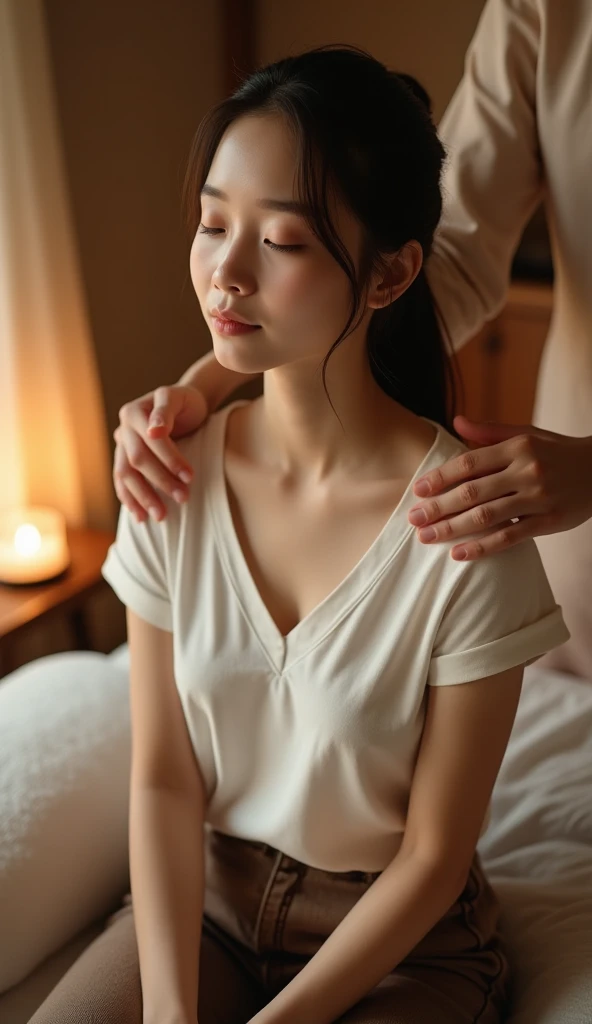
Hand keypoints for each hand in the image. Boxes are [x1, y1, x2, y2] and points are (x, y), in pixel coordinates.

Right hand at [113, 384, 208, 521]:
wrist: (183, 405)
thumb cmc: (185, 402)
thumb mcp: (178, 397)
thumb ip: (165, 410)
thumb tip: (154, 431)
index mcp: (133, 412)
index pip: (151, 441)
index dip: (170, 459)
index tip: (190, 477)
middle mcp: (123, 429)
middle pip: (137, 460)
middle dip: (160, 481)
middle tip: (183, 498)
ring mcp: (121, 446)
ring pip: (125, 475)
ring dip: (142, 497)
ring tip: (160, 516)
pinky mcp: (124, 460)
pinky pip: (121, 482)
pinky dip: (130, 500)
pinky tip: (140, 516)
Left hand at [407, 415, 591, 559]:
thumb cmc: (556, 451)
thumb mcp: (527, 434)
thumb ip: (489, 432)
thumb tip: (455, 422)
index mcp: (517, 447)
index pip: (469, 463)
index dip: (440, 477)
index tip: (417, 490)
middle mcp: (526, 471)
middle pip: (472, 492)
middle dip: (438, 507)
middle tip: (412, 519)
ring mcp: (538, 498)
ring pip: (486, 517)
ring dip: (452, 528)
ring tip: (426, 537)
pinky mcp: (549, 522)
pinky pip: (510, 537)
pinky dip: (482, 547)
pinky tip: (458, 554)